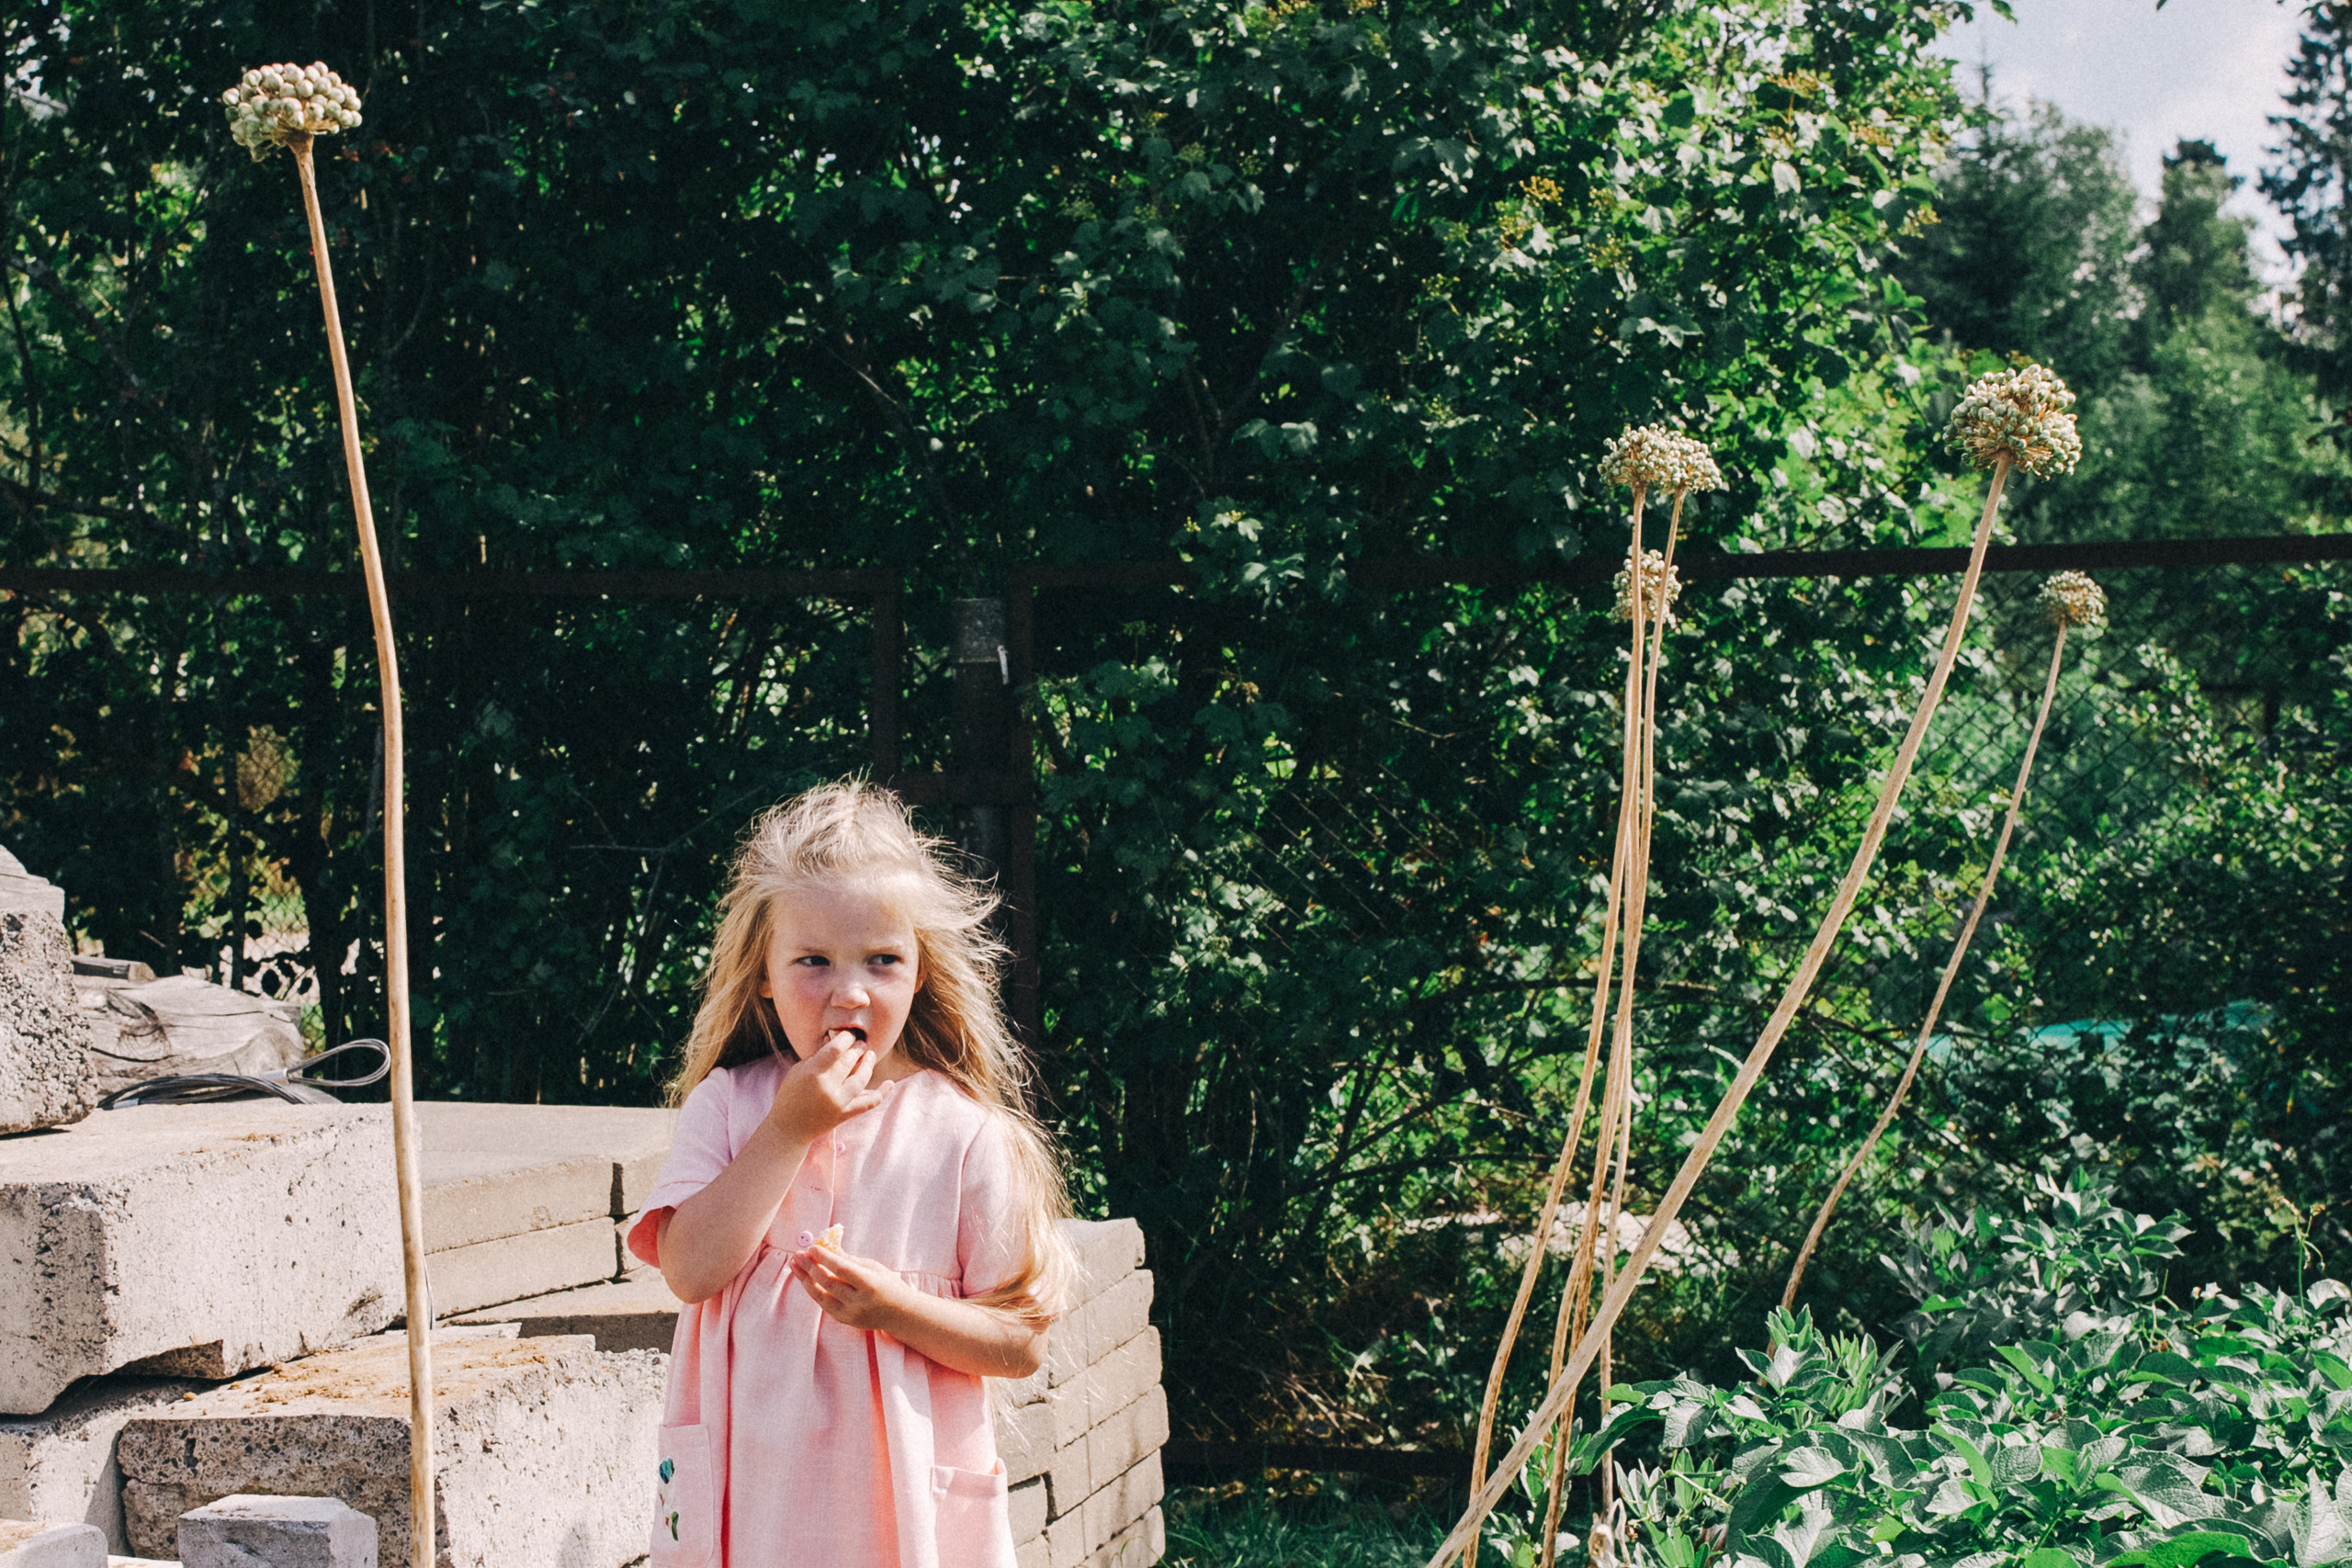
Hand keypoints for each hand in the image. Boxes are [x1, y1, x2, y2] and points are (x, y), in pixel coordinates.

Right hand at [765, 1032, 890, 1144]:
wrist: (790, 1128)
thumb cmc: (791, 1095)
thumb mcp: (798, 1071)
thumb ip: (818, 1056)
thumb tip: (835, 1039)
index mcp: (813, 1073)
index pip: (836, 1049)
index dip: (846, 1038)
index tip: (848, 1035)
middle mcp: (827, 1087)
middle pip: (849, 1061)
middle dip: (858, 1049)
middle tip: (861, 1044)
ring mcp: (838, 1102)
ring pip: (861, 1079)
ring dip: (868, 1064)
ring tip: (870, 1055)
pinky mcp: (845, 1115)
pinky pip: (868, 1103)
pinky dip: (882, 1093)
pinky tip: (890, 1083)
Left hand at [790, 1246, 909, 1332]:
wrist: (900, 1313)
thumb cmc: (888, 1284)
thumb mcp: (873, 1267)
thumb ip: (849, 1260)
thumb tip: (827, 1247)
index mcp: (870, 1285)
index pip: (842, 1270)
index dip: (825, 1258)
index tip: (812, 1247)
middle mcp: (859, 1302)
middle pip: (829, 1283)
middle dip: (811, 1267)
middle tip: (798, 1254)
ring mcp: (851, 1314)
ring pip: (821, 1296)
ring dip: (806, 1280)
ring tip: (795, 1265)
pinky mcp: (845, 1320)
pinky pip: (824, 1304)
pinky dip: (813, 1290)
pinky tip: (806, 1279)